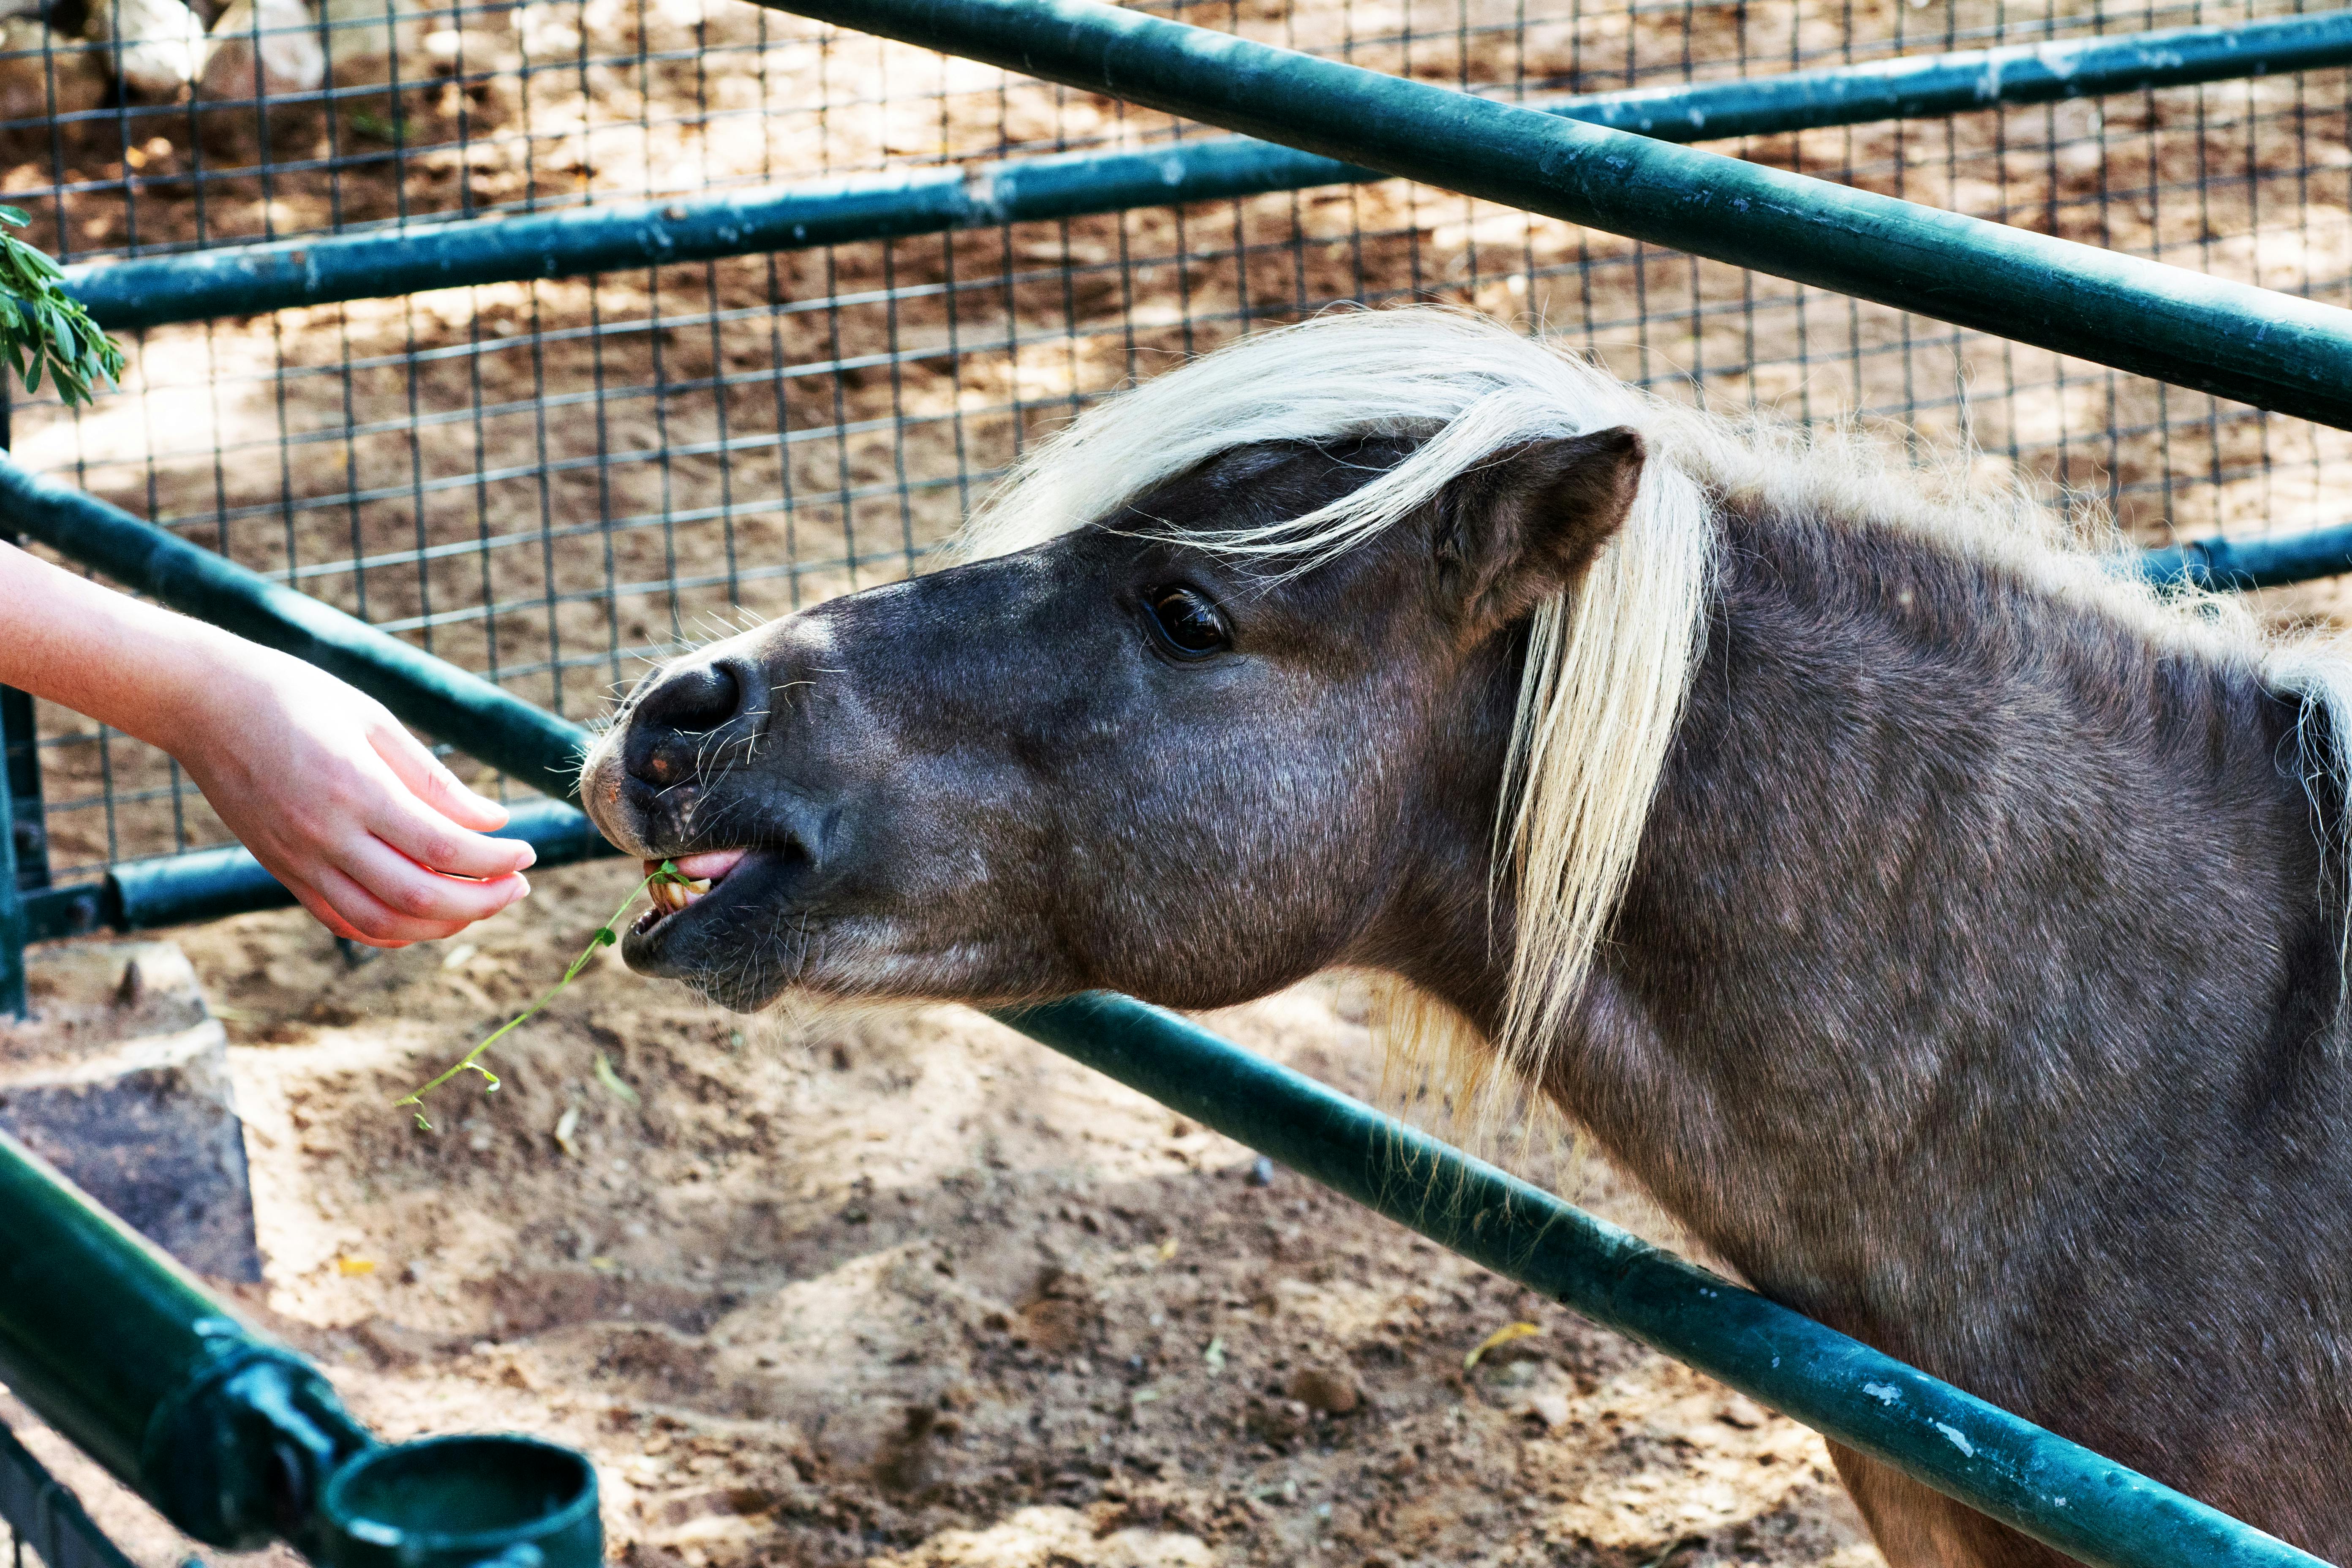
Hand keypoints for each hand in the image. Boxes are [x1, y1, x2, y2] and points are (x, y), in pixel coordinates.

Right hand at [165, 642, 533, 947]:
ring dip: (444, 924)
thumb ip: (435, 780)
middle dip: (483, 900)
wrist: (202, 703)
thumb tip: (495, 821)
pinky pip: (343, 922)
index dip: (496, 859)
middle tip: (519, 883)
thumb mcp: (374, 722)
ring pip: (383, 922)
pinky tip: (427, 917)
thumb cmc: (295, 697)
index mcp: (354, 789)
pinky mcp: (281, 871)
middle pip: (420, 897)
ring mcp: (297, 860)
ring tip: (483, 901)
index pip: (444, 848)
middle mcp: (324, 835)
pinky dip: (393, 931)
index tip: (528, 850)